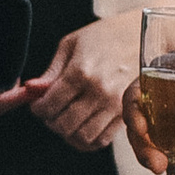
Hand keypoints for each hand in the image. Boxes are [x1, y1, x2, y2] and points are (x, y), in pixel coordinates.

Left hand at [0, 14, 135, 152]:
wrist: (144, 35)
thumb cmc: (106, 36)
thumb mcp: (72, 44)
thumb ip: (51, 71)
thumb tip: (31, 90)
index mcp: (81, 71)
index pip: (49, 105)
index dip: (38, 109)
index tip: (37, 105)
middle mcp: (98, 91)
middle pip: (64, 124)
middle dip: (51, 122)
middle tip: (50, 113)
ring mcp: (115, 104)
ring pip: (82, 136)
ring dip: (68, 133)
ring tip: (66, 120)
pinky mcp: (126, 113)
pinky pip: (103, 139)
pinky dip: (88, 139)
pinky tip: (83, 126)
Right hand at [123, 46, 174, 174]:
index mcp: (160, 79)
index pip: (134, 95)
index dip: (132, 112)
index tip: (140, 128)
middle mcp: (158, 106)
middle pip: (138, 130)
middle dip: (145, 150)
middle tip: (158, 164)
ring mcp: (170, 129)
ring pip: (156, 151)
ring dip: (169, 164)